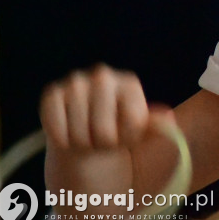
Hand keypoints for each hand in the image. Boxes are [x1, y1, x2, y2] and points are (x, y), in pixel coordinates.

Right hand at [40, 64, 171, 153]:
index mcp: (129, 83)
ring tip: (87, 136)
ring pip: (79, 133)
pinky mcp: (52, 94)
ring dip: (82, 144)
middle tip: (102, 139)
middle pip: (104, 130)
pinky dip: (63, 140)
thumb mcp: (141, 131)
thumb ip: (156, 126)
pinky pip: (57, 129)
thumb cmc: (118, 131)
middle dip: (104, 143)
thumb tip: (167, 117)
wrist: (85, 133)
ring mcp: (75, 82)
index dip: (128, 138)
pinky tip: (68, 133)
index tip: (125, 136)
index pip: (133, 122)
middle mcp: (103, 75)